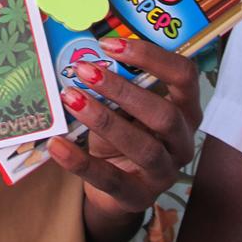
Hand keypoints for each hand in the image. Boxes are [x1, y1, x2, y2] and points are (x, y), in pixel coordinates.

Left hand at [49, 38, 200, 219]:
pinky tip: (56, 145)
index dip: (151, 57)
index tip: (110, 44)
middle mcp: (182, 141)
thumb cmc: (124, 132)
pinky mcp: (138, 197)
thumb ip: (117, 84)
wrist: (114, 186)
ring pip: (143, 148)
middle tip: (85, 70)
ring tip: (70, 98)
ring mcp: (164, 172)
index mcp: (185, 109)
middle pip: (164, 114)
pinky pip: (110, 179)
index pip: (184, 76)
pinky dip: (80, 161)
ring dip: (104, 120)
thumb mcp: (125, 106)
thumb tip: (85, 55)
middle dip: (122, 89)